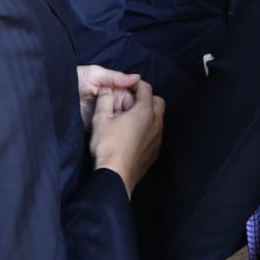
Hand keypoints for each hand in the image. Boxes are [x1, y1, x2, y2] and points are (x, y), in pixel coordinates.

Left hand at [76, 65, 139, 125]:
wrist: (56, 93)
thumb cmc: (75, 79)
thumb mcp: (95, 74)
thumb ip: (115, 77)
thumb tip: (137, 77)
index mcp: (114, 90)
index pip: (131, 99)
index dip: (133, 104)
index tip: (133, 109)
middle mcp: (111, 103)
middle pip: (126, 112)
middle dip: (126, 115)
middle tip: (120, 117)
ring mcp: (103, 116)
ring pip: (117, 122)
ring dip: (117, 123)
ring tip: (112, 123)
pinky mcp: (95, 126)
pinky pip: (105, 130)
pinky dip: (108, 130)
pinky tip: (108, 130)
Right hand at [90, 80, 163, 195]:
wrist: (115, 176)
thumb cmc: (107, 145)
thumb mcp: (100, 119)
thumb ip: (104, 100)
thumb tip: (105, 89)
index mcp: (144, 112)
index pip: (146, 89)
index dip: (136, 84)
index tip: (127, 86)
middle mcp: (156, 123)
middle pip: (158, 102)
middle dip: (147, 98)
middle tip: (131, 102)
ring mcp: (158, 139)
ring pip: (159, 119)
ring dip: (149, 114)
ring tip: (132, 119)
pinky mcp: (155, 152)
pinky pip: (156, 135)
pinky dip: (149, 130)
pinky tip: (134, 136)